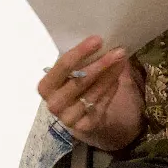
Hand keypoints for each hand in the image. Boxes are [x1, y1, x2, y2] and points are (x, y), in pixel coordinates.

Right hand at [37, 37, 143, 153]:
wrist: (82, 120)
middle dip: (100, 64)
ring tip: (121, 61)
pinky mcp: (84, 127)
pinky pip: (100, 105)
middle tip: (118, 51)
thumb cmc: (77, 89)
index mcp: (46, 86)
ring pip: (91, 93)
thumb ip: (82, 60)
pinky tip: (117, 79)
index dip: (80, 52)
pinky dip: (109, 90)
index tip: (98, 39)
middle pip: (79, 80)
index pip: (62, 66)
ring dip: (109, 75)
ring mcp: (68, 118)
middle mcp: (53, 104)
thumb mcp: (74, 73)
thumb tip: (102, 40)